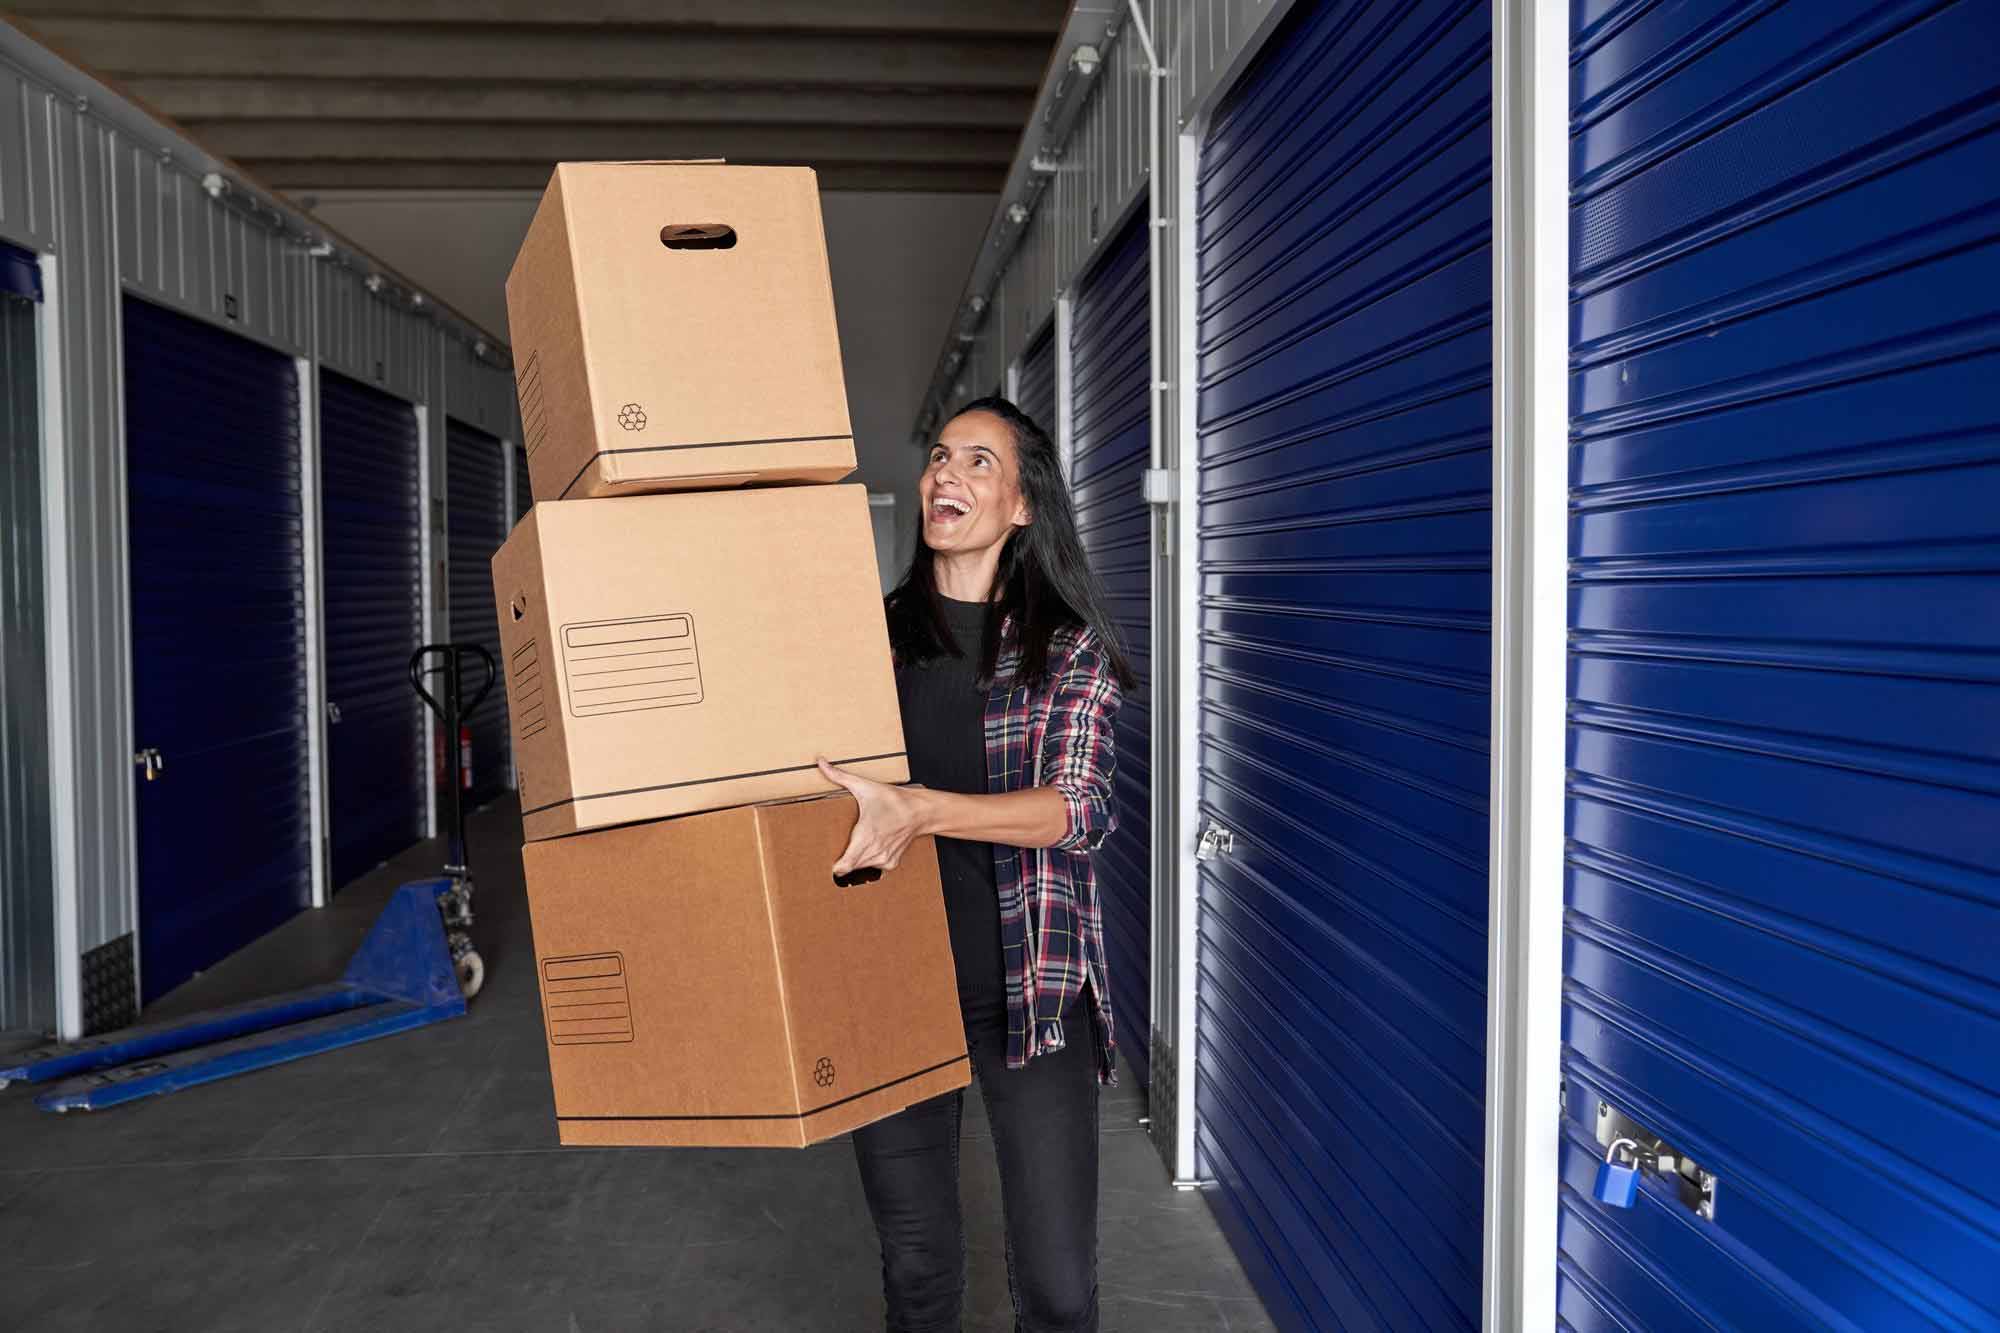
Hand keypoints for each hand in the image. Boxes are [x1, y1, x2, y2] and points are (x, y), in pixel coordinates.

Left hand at [817, 757, 929, 877]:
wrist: (920, 811)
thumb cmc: (893, 800)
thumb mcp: (864, 786)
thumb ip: (839, 776)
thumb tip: (821, 763)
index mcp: (865, 837)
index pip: (843, 867)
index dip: (832, 866)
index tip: (825, 858)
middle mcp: (875, 852)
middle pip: (849, 868)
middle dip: (842, 861)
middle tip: (835, 849)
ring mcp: (884, 859)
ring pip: (861, 868)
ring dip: (856, 860)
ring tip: (854, 846)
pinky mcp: (891, 863)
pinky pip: (874, 868)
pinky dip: (870, 860)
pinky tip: (871, 847)